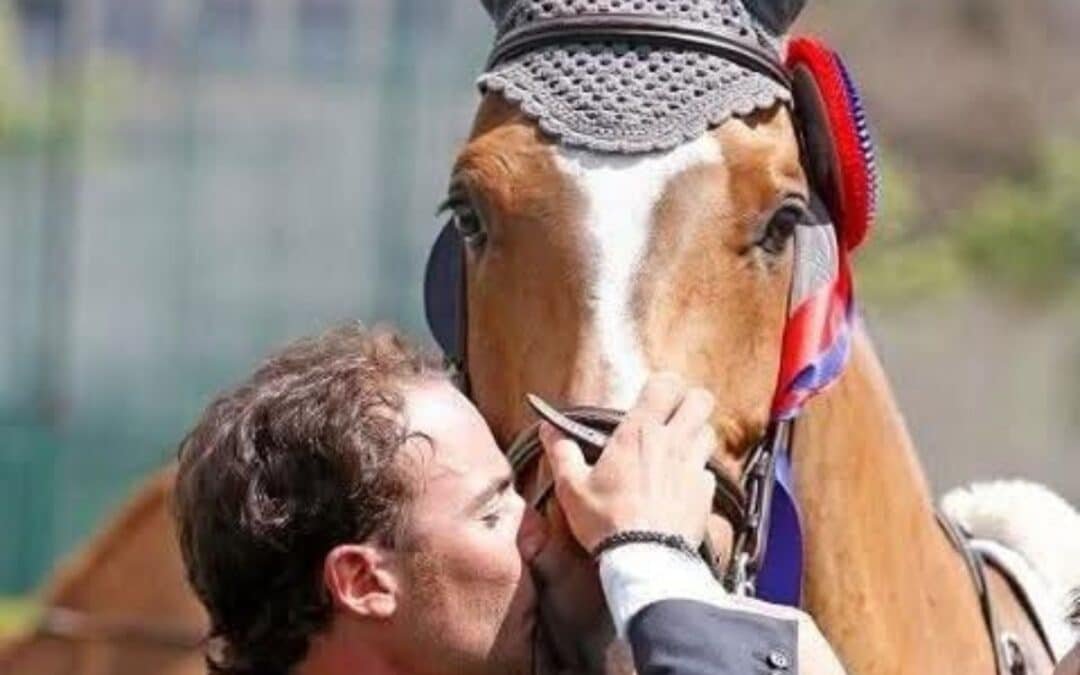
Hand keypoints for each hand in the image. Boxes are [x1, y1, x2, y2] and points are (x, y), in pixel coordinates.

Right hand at [539, 373, 717, 552]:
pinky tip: (681, 486)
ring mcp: (693, 467)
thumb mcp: (572, 487)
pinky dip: (698, 473)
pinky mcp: (706, 494)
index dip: (662, 385)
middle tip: (672, 416)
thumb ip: (561, 452)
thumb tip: (548, 430)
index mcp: (639, 433)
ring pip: (709, 432)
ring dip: (696, 435)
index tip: (652, 396)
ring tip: (677, 449)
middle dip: (690, 402)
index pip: (665, 385)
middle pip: (701, 400)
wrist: (644, 561)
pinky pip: (709, 471)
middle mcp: (672, 443)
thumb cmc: (606, 522)